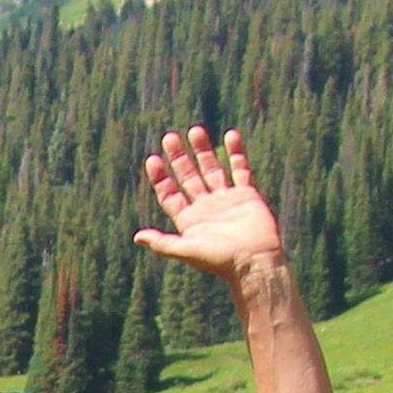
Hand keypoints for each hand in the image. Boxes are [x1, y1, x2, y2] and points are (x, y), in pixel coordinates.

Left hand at [137, 123, 285, 283]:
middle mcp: (206, 207)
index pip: (170, 194)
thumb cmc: (220, 260)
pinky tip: (230, 136)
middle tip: (169, 137)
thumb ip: (163, 243)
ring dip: (204, 151)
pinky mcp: (247, 195)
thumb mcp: (187, 251)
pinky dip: (236, 153)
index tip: (153, 159)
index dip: (160, 177)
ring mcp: (226, 199)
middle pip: (189, 177)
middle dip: (179, 158)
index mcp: (189, 220)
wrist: (255, 262)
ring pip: (212, 169)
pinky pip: (241, 169)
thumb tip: (138, 237)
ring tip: (195, 130)